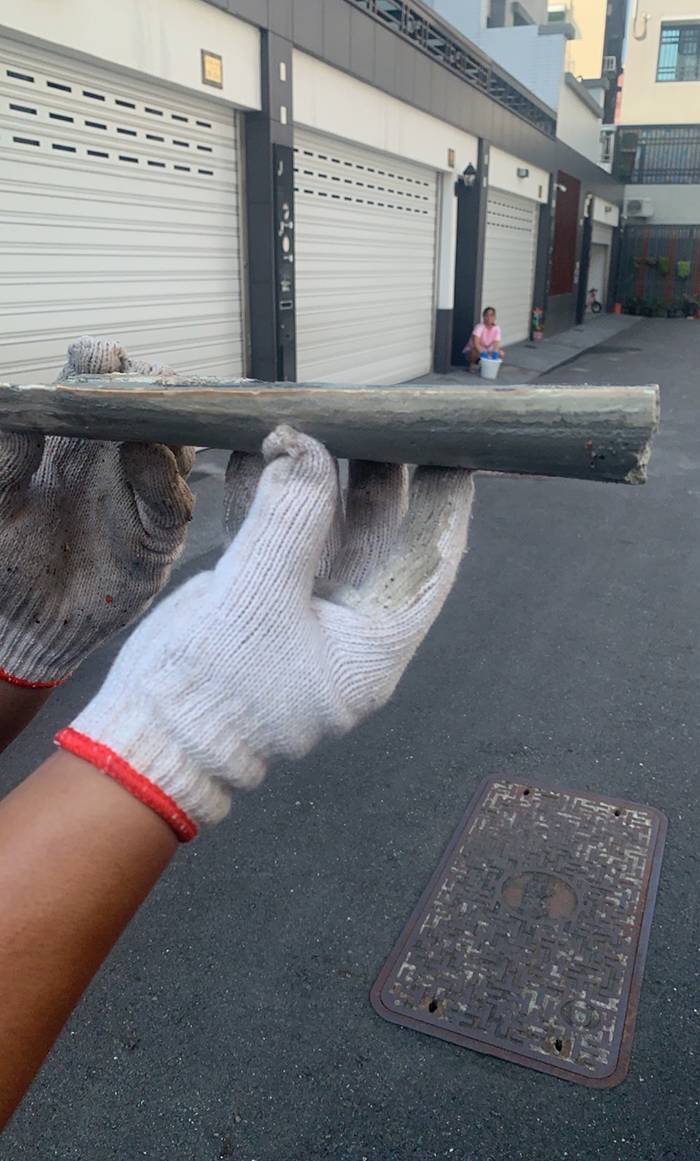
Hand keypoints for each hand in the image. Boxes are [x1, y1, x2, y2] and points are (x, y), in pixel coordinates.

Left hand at [0, 336, 194, 687]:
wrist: (27, 629)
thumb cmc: (6, 564)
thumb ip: (3, 460)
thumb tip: (21, 408)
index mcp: (70, 438)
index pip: (97, 380)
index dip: (103, 361)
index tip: (101, 357)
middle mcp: (112, 458)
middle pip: (151, 401)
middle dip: (153, 385)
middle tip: (138, 383)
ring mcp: (140, 494)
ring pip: (176, 443)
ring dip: (167, 426)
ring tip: (143, 422)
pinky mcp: (157, 537)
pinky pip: (174, 501)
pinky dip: (165, 476)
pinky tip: (146, 459)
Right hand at [57, 427, 473, 839]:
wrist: (147, 741)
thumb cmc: (214, 692)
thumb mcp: (257, 601)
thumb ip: (288, 523)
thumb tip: (307, 450)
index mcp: (372, 645)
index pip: (427, 562)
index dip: (442, 503)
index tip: (449, 449)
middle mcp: (348, 628)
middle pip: (379, 539)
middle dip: (375, 478)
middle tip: (372, 418)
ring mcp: (303, 615)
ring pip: (326, 534)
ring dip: (317, 482)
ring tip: (312, 424)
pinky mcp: (259, 604)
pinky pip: (277, 542)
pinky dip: (268, 502)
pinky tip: (257, 456)